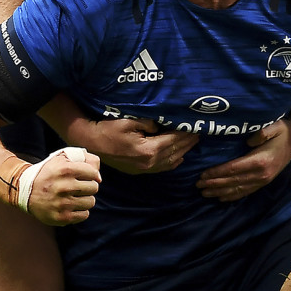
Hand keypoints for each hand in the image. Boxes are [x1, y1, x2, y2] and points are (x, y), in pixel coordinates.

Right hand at [27, 148, 101, 226]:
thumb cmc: (50, 173)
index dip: (91, 174)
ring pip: (91, 202)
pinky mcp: (62, 218)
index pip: (93, 173)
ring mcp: (63, 204)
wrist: (27, 192)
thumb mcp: (62, 158)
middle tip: (80, 187)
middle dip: (89, 186)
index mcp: (65, 169)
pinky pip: (84, 215)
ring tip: (76, 196)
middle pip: (94, 187)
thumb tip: (99, 177)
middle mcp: (64, 186)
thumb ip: (84, 158)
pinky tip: (72, 206)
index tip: (85, 176)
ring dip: (86, 199)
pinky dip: (81, 211)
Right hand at [65, 116, 197, 174]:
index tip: (195, 127)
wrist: (92, 143)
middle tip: (198, 134)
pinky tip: (178, 158)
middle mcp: (148, 163)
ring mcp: (143, 169)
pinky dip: (172, 163)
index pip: (173, 141)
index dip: (185, 134)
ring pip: (168, 162)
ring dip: (182, 152)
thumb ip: (149, 122)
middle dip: (187, 143)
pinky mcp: (138, 170)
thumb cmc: (109, 129)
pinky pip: (160, 168)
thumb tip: (160, 125)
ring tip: (192, 143)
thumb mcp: (130, 120)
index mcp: (148, 150)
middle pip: (173, 152)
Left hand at [196, 119, 290, 200]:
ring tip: (205, 193)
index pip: (233, 169)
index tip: (202, 175)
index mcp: (260, 161)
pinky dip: (232, 196)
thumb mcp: (274, 126)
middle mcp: (261, 174)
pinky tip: (221, 198)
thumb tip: (249, 140)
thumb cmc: (281, 130)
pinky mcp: (263, 182)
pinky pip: (245, 192)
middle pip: (233, 181)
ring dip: (220, 192)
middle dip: (214, 184)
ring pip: (237, 190)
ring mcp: (262, 181)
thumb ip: (262, 132)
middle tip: (198, 185)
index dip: (217, 173)